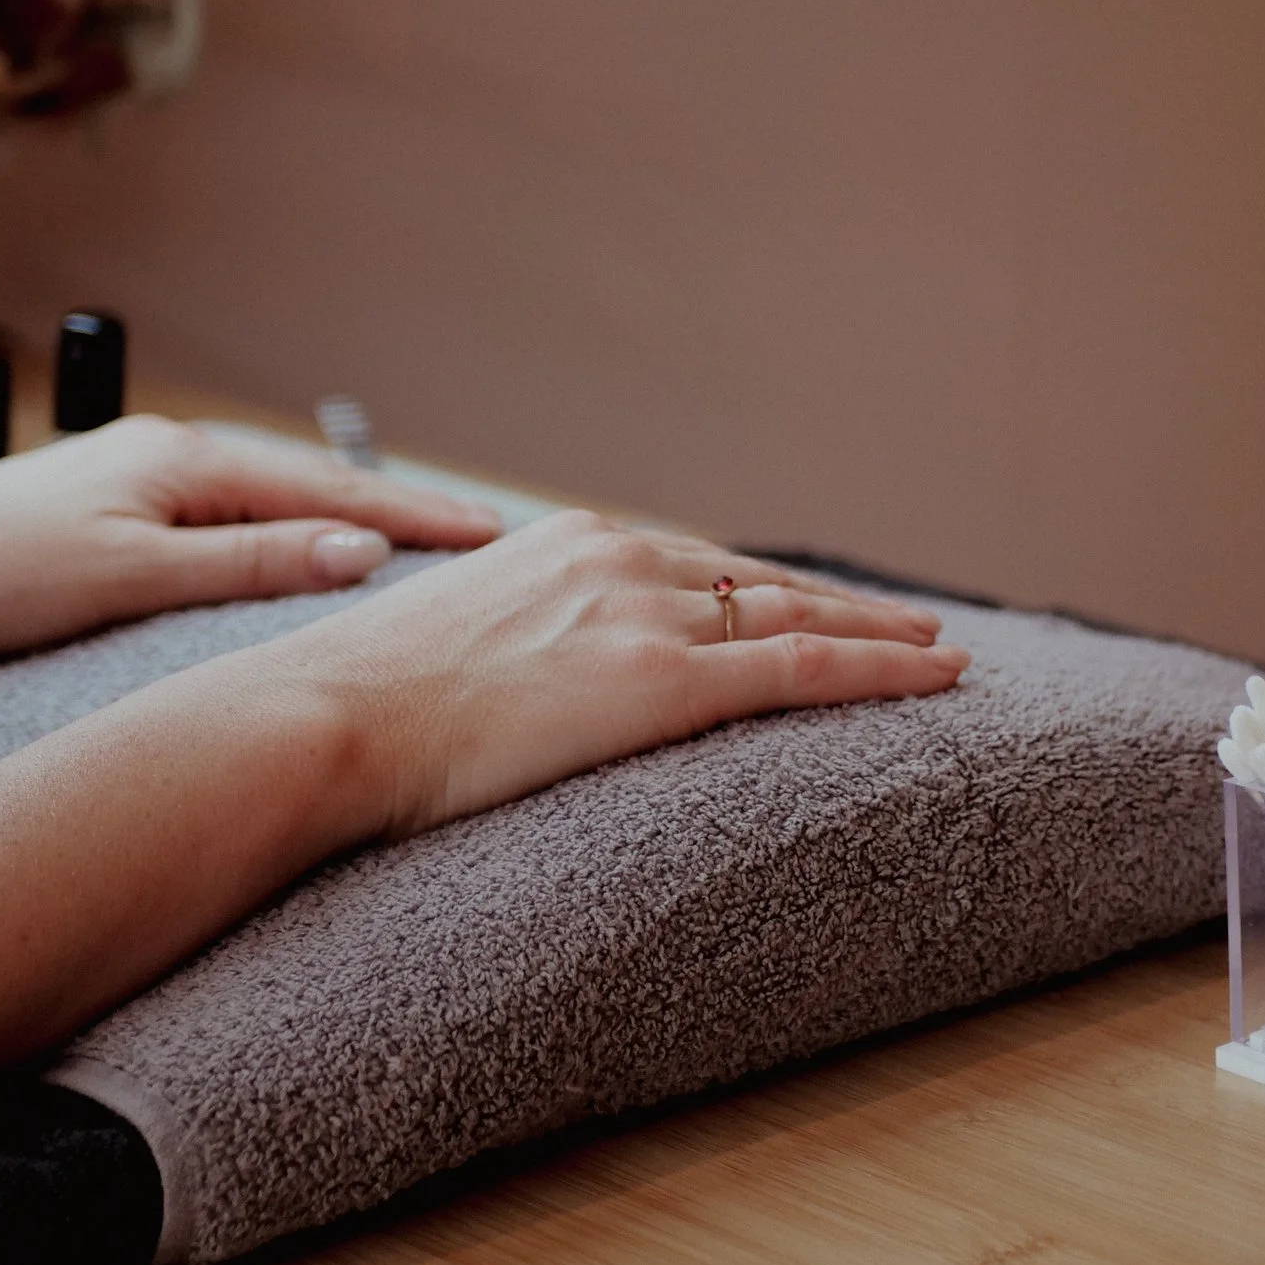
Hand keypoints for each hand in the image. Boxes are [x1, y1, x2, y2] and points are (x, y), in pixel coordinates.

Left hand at [0, 415, 505, 660]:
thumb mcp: (133, 578)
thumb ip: (253, 565)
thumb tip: (363, 554)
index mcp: (189, 459)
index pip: (334, 490)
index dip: (420, 515)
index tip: (495, 533)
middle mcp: (175, 453)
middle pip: (316, 483)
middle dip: (402, 510)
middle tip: (484, 537)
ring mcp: (146, 477)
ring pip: (276, 499)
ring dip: (348, 521)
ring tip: (419, 547)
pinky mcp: (121, 509)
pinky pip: (236, 515)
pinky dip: (292, 532)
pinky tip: (308, 553)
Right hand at [257, 511, 970, 839]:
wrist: (324, 721)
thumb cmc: (355, 704)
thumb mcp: (446, 639)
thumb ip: (506, 640)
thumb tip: (508, 678)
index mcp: (569, 542)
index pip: (697, 562)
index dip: (765, 587)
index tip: (810, 601)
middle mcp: (620, 559)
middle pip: (762, 580)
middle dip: (842, 603)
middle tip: (908, 621)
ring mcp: (646, 615)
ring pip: (801, 618)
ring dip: (880, 634)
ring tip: (939, 649)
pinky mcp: (663, 679)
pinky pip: (804, 668)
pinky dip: (884, 669)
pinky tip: (941, 675)